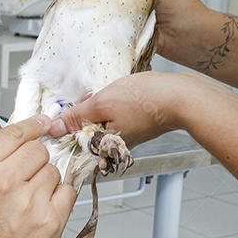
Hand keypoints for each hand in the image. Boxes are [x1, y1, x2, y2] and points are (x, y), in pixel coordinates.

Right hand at [0, 116, 76, 237]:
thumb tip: (17, 145)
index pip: (14, 133)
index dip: (31, 127)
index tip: (42, 124)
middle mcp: (4, 181)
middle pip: (38, 150)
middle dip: (35, 162)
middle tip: (25, 181)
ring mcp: (29, 201)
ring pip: (53, 171)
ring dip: (46, 183)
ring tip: (28, 203)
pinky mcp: (50, 220)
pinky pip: (68, 192)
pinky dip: (60, 199)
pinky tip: (42, 211)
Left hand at [46, 71, 215, 146]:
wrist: (183, 96)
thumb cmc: (147, 100)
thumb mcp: (102, 103)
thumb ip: (76, 117)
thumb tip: (54, 128)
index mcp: (103, 146)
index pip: (73, 138)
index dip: (69, 119)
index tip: (71, 106)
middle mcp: (114, 145)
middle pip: (86, 126)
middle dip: (87, 108)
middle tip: (98, 95)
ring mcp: (127, 135)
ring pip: (101, 117)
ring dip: (102, 102)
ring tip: (115, 91)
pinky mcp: (137, 124)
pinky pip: (116, 112)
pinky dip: (116, 101)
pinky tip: (125, 92)